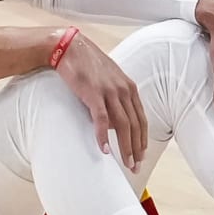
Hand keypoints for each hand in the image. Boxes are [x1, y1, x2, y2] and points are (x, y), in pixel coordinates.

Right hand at [52, 31, 148, 170]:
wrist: (70, 48)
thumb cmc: (88, 64)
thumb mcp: (109, 80)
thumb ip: (116, 98)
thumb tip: (115, 121)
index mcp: (129, 87)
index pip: (141, 119)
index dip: (143, 139)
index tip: (141, 155)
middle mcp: (123, 90)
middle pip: (135, 125)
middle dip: (137, 149)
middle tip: (135, 166)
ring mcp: (109, 92)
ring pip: (122, 126)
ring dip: (125, 147)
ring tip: (126, 163)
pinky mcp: (93, 94)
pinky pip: (102, 120)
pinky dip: (104, 136)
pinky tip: (105, 149)